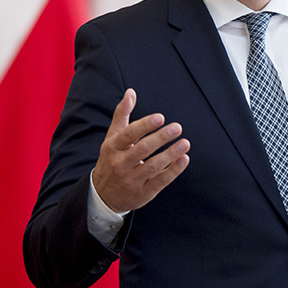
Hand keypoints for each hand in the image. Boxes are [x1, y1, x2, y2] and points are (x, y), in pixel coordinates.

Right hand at [91, 89, 190, 212]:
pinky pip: (160, 181)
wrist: (103, 195)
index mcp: (113, 147)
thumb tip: (131, 92)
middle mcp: (121, 164)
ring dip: (170, 154)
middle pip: (142, 149)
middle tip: (177, 127)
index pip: (129, 135)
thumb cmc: (112, 160)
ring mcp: (132, 180)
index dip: (144, 126)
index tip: (160, 117)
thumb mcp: (113, 138)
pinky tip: (184, 159)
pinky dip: (173, 170)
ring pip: (153, 166)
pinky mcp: (143, 193)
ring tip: (185, 143)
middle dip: (161, 138)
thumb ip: (122, 114)